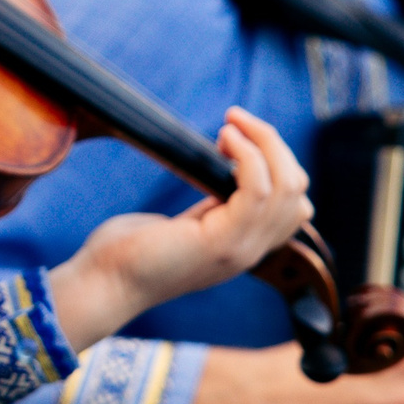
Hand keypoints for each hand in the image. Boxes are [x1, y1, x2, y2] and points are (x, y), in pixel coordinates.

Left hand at [45, 107, 312, 349]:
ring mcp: (240, 249)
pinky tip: (225, 140)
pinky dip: (248, 156)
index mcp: (246, 244)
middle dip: (273, 143)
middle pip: (296, 189)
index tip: (236, 138)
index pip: (295, 204)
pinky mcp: (221, 243)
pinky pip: (258, 190)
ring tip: (230, 125)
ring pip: (286, 186)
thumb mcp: (189, 224)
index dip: (276, 162)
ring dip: (262, 142)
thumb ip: (217, 205)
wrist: (107, 282)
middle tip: (236, 120)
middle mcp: (252, 250)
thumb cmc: (134, 249)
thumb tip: (229, 168)